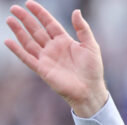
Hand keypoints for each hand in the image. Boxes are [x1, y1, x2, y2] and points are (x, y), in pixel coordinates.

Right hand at [4, 0, 107, 116]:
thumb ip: (83, 29)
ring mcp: (46, 58)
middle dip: (25, 19)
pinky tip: (9, 41)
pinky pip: (27, 58)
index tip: (29, 3)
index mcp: (64, 41)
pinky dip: (18, 50)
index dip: (40, 13)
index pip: (49, 24)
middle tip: (14, 8)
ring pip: (29, 42)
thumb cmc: (93, 69)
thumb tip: (76, 11)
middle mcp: (53, 48)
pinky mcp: (42, 69)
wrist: (90, 90)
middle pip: (36, 30)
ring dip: (19, 31)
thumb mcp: (91, 46)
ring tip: (10, 20)